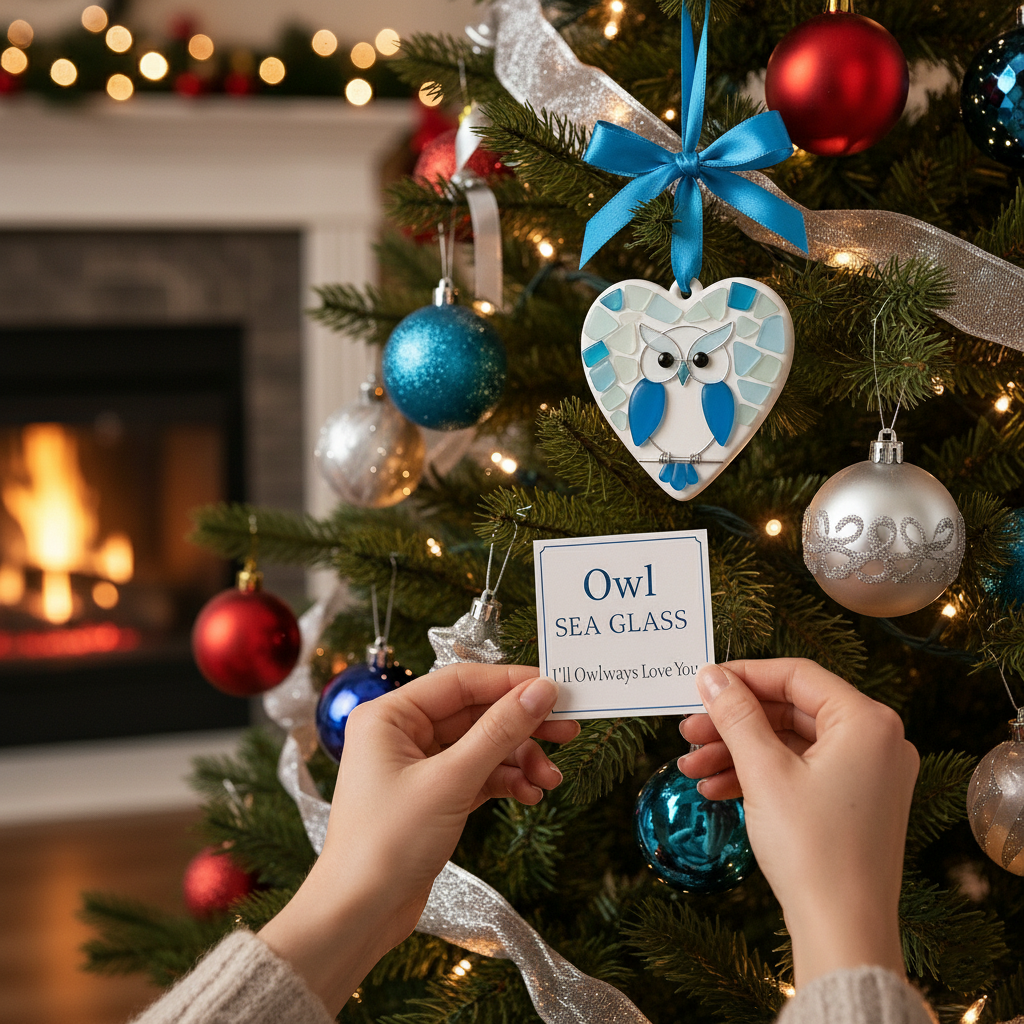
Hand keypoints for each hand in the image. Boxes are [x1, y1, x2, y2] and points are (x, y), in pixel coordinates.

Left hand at [259, 664, 577, 1012]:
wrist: (359, 915)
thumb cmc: (388, 842)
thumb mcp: (451, 780)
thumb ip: (499, 731)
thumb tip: (542, 691)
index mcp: (390, 715)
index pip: (460, 682)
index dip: (511, 683)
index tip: (556, 689)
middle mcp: (401, 733)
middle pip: (476, 713)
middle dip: (522, 725)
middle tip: (567, 731)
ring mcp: (418, 766)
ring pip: (482, 746)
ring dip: (520, 760)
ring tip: (550, 779)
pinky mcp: (433, 796)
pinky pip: (479, 774)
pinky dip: (506, 781)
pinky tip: (531, 794)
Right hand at [679, 659, 918, 987]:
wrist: (842, 931)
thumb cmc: (813, 850)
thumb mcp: (764, 771)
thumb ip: (736, 714)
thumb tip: (712, 675)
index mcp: (867, 722)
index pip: (797, 675)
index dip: (743, 676)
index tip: (701, 685)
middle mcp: (877, 741)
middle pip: (790, 709)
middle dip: (733, 722)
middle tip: (688, 731)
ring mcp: (869, 774)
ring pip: (790, 743)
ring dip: (738, 751)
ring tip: (691, 766)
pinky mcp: (855, 802)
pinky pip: (801, 771)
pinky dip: (759, 775)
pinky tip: (716, 789)